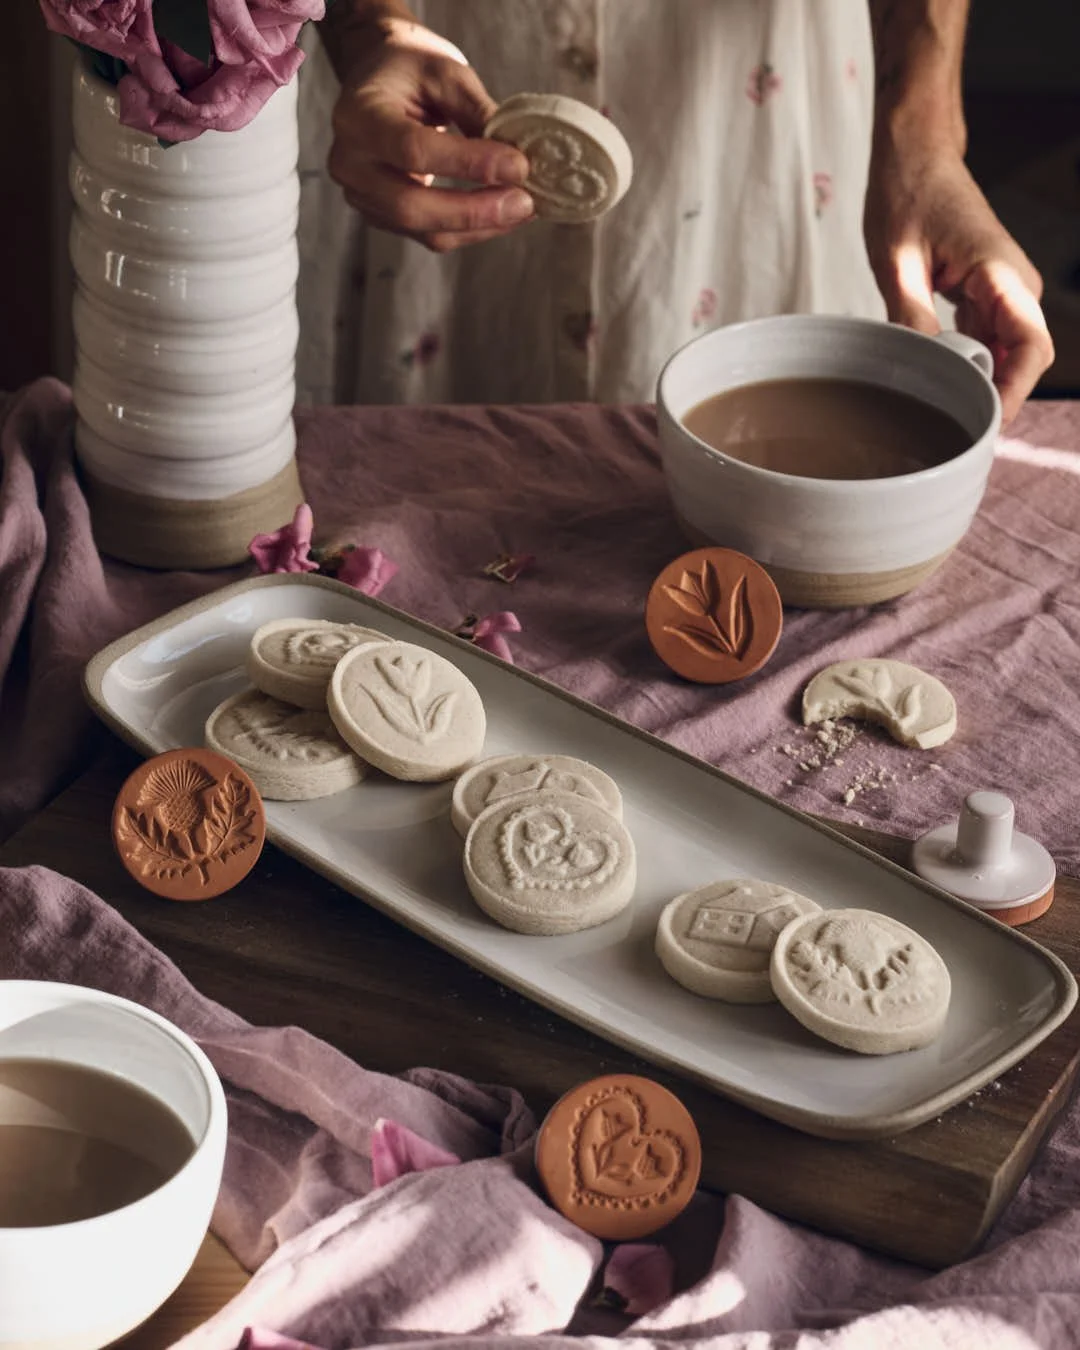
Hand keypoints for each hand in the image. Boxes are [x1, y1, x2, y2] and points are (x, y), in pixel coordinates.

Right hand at [327, 19, 533, 252]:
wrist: (377, 82)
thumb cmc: (410, 71)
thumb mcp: (446, 74)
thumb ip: (477, 115)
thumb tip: (518, 162)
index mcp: (359, 117)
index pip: (412, 150)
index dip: (468, 164)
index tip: (517, 166)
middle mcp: (350, 164)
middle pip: (411, 206)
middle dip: (474, 210)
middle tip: (524, 203)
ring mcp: (362, 196)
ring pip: (424, 230)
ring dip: (479, 226)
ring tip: (522, 209)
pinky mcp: (381, 217)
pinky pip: (429, 236)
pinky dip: (470, 230)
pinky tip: (501, 215)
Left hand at [864, 138, 1053, 423]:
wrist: (916, 159)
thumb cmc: (907, 195)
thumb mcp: (896, 261)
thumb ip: (913, 316)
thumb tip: (924, 367)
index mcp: (1000, 272)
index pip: (1031, 346)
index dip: (1014, 392)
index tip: (986, 425)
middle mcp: (1014, 285)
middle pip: (1023, 360)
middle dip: (995, 399)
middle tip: (952, 434)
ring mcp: (1003, 294)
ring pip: (1006, 357)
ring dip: (980, 386)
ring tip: (941, 415)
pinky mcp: (987, 299)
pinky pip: (987, 346)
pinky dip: (968, 368)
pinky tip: (939, 387)